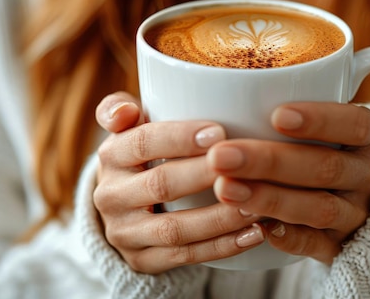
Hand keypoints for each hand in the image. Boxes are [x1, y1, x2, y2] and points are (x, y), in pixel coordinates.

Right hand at [93, 92, 264, 273]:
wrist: (123, 210)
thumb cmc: (143, 157)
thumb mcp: (130, 129)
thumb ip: (123, 109)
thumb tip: (124, 110)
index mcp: (111, 155)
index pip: (143, 142)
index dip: (180, 138)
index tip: (219, 133)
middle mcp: (111, 195)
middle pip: (161, 185)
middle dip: (205, 176)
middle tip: (244, 167)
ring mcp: (125, 232)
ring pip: (175, 228)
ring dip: (220, 218)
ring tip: (258, 204)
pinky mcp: (142, 260)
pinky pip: (185, 257)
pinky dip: (222, 246)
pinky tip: (254, 233)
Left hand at [209, 102, 369, 264]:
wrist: (349, 203)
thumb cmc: (316, 147)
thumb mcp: (316, 124)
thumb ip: (283, 110)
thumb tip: (221, 86)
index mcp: (366, 136)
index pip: (354, 123)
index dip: (320, 119)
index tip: (276, 115)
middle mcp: (366, 174)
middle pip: (326, 167)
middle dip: (269, 161)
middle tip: (221, 156)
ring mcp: (357, 212)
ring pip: (320, 207)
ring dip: (271, 198)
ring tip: (226, 190)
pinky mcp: (342, 246)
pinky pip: (318, 245)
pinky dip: (289, 238)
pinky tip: (258, 228)